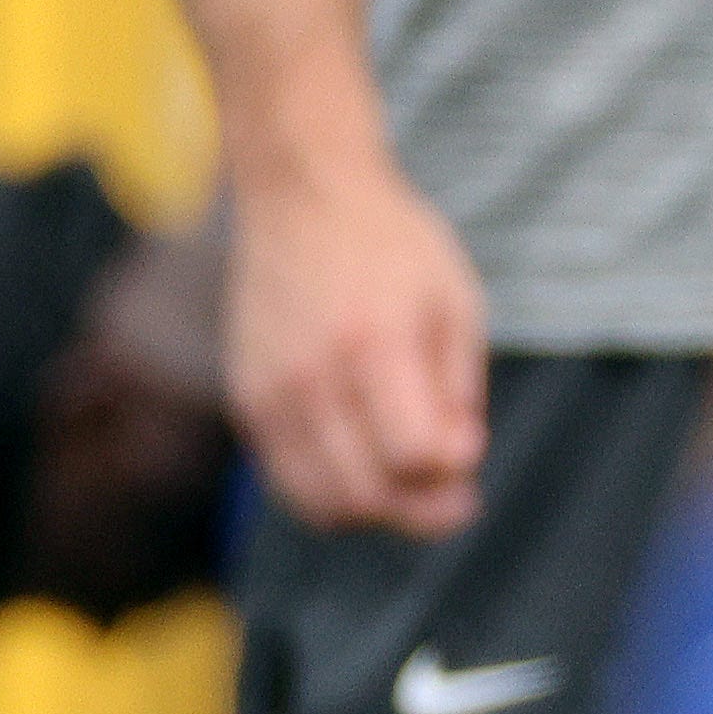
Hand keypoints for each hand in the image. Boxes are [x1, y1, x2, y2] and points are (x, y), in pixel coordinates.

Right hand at [220, 153, 489, 537]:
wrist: (302, 200)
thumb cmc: (391, 247)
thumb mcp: (454, 303)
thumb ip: (458, 390)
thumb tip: (456, 465)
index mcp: (374, 345)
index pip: (411, 457)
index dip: (448, 480)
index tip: (466, 471)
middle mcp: (312, 376)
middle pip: (364, 493)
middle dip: (417, 513)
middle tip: (449, 502)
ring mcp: (269, 392)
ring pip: (318, 502)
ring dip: (372, 513)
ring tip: (403, 488)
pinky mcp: (246, 400)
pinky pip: (286, 480)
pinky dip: (327, 495)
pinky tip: (359, 470)